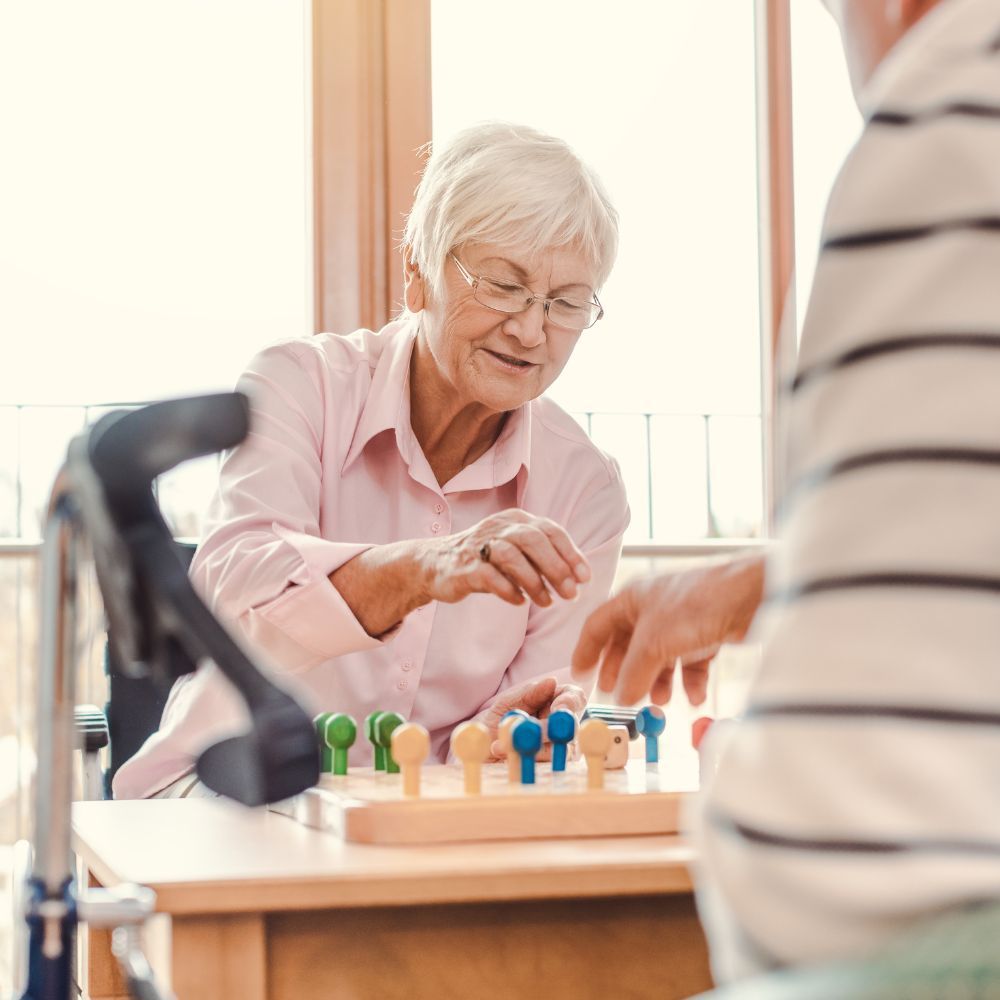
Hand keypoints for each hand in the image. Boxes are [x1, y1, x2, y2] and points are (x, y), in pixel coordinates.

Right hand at [418, 508, 590, 609]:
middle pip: (533, 540)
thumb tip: (577, 578)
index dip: (571, 553)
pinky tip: (519, 601)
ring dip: (534, 582)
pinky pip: (490, 576)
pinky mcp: (464, 567)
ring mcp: (479, 545)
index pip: (550, 530)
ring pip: (512, 556)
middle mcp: (498, 527)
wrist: (435, 564)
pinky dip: (508, 590)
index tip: (585, 578)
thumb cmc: (484, 559)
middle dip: (556, 568)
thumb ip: (542, 558)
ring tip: (546, 602)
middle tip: (571, 594)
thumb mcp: (515, 549)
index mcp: (515, 519)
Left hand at [470, 676, 587, 760]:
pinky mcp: (545, 769)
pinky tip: (501, 753)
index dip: (571, 702)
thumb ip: (530, 693)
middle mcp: (562, 727)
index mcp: (556, 703)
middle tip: (529, 729)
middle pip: (571, 726)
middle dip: (551, 728)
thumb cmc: (500, 718)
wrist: (481, 745)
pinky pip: (541, 766)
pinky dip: (520, 758)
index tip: (558, 707)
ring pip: (558, 749)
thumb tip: (551, 681)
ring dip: (529, 745)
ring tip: (500, 744)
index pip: (576, 698)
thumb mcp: (509, 702)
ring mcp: (557, 750)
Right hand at [570, 555, 764, 706]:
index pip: (598, 626)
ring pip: (660, 657)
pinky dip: (688, 681)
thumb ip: (632, 674)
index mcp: (632, 599)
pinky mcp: (706, 633)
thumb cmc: (695, 605)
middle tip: (617, 696)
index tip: (579, 675)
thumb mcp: (653, 644)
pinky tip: (693, 697)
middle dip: (623, 673)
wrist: (749, 597)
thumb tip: (620, 699)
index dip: (586, 651)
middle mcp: (653, 608)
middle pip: (628, 645)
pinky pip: (689, 662)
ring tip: (658, 702)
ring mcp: (680, 621)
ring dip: (657, 681)